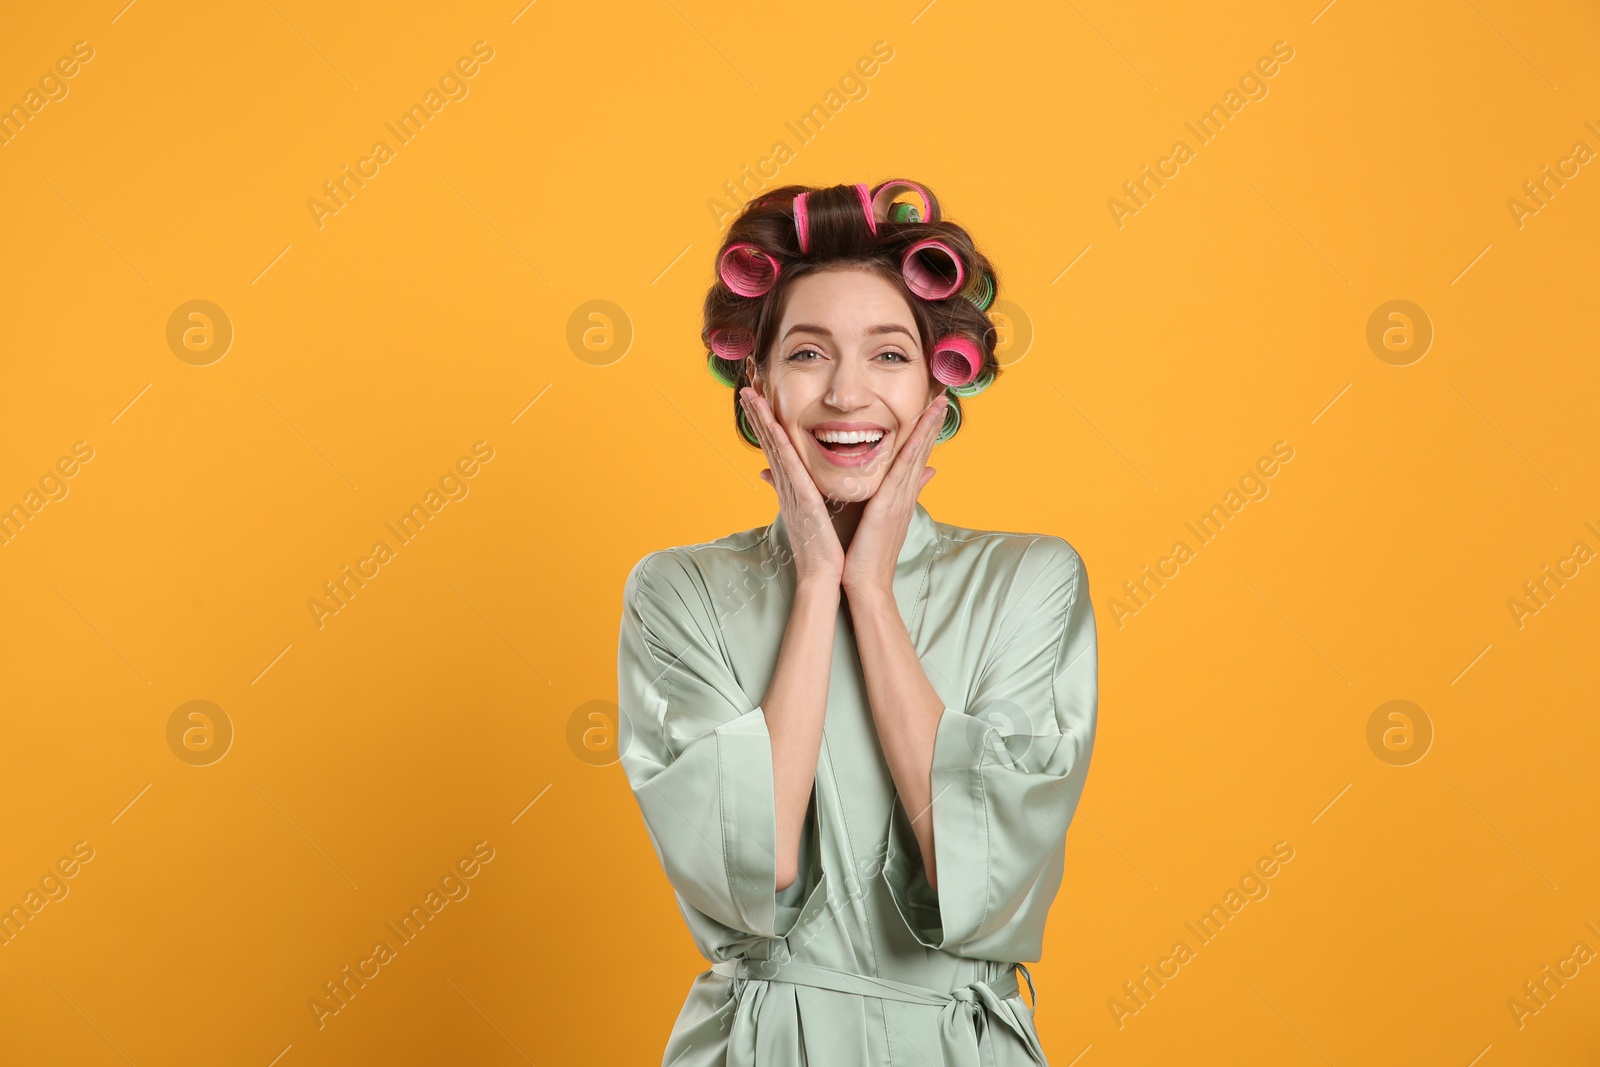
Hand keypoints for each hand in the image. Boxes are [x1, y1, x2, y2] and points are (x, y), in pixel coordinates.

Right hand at [740, 387, 845, 586]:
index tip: (761, 398)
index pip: (779, 447)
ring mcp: (791, 491)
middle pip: (769, 442)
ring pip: (773, 447)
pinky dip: (778, 444)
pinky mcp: (800, 498)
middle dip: (758, 414)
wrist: (825, 576)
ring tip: (749, 395)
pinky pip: (787, 466)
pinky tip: (771, 424)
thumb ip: (814, 492)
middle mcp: (787, 486)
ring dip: (760, 420)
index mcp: (794, 487)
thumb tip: (802, 479)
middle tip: (746, 387)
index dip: (768, 422)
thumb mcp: (819, 513)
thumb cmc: (828, 548)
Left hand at [841, 392, 946, 596]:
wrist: (865, 582)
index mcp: (899, 496)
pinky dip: (915, 444)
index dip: (923, 431)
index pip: (914, 456)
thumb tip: (897, 485)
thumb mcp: (875, 519)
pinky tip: (921, 426)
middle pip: (922, 450)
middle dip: (932, 421)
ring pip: (918, 454)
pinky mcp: (891, 503)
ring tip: (939, 401)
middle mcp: (905, 494)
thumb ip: (883, 497)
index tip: (931, 406)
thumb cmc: (863, 553)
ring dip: (929, 426)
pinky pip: (905, 467)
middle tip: (942, 393)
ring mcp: (901, 497)